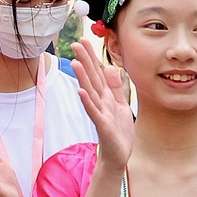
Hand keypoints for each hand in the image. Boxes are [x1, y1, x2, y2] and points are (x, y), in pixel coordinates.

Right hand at [72, 45, 134, 173]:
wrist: (118, 155)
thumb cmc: (118, 132)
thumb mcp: (121, 106)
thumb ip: (116, 88)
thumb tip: (111, 68)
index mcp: (106, 97)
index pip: (98, 73)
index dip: (92, 57)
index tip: (84, 40)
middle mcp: (100, 102)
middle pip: (92, 78)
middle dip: (85, 61)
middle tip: (75, 43)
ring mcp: (100, 113)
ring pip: (90, 92)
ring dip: (82, 78)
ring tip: (75, 63)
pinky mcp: (102, 125)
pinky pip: (94, 112)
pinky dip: (88, 102)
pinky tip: (81, 92)